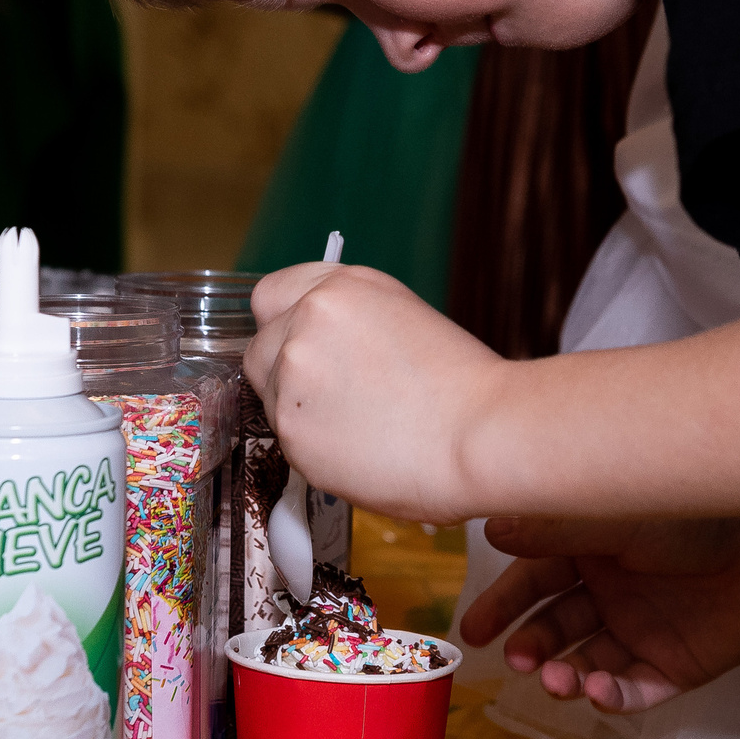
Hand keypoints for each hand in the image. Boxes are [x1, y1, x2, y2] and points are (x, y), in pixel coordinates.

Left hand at [247, 261, 503, 521]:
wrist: (479, 435)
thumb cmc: (461, 387)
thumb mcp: (403, 318)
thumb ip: (349, 322)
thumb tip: (322, 345)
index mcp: (340, 288)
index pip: (271, 295)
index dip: (283, 325)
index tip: (296, 347)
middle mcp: (307, 320)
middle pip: (260, 349)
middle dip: (284, 374)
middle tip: (331, 399)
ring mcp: (293, 372)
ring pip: (270, 398)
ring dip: (300, 414)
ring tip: (357, 429)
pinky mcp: (290, 427)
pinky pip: (285, 438)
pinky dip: (312, 448)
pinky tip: (357, 450)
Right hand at [460, 514, 739, 712]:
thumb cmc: (696, 510)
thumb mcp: (615, 514)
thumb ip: (554, 527)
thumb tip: (492, 530)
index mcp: (590, 546)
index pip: (532, 578)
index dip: (501, 605)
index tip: (471, 632)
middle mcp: (610, 588)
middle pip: (554, 625)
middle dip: (531, 645)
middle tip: (517, 659)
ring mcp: (644, 628)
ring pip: (588, 661)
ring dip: (565, 673)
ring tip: (555, 678)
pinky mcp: (678, 663)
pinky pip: (634, 689)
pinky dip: (610, 695)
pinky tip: (597, 689)